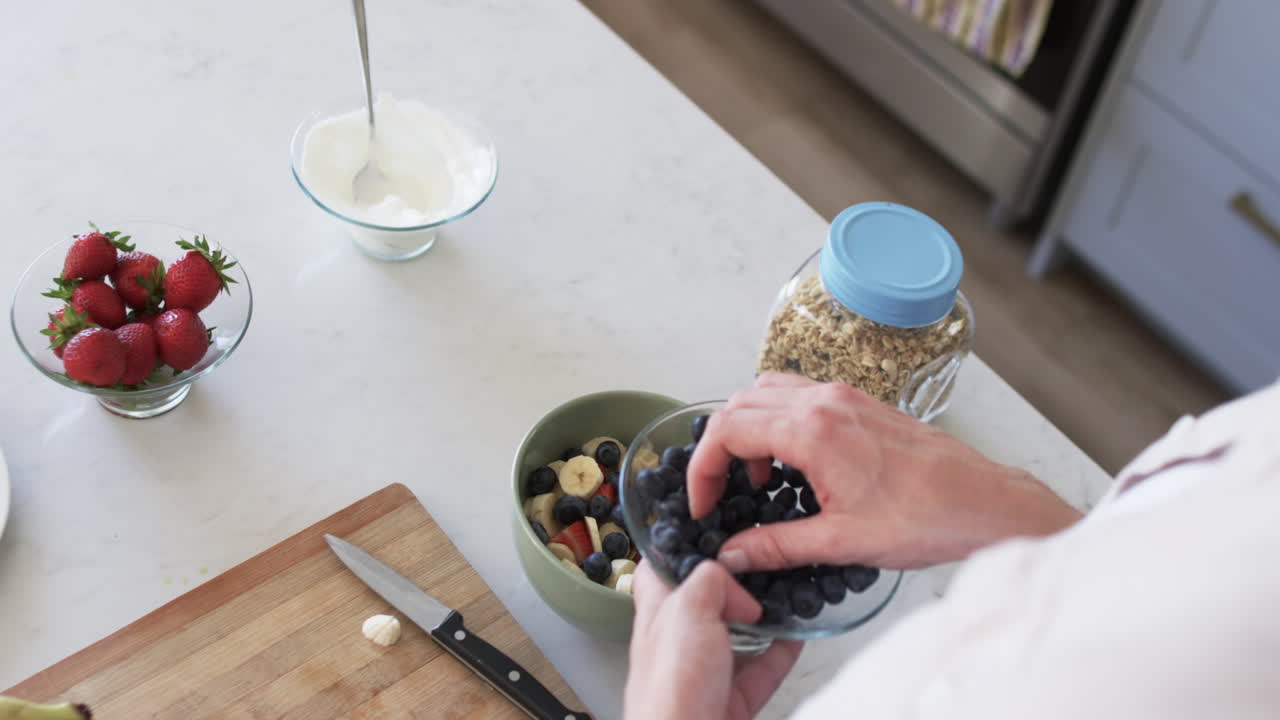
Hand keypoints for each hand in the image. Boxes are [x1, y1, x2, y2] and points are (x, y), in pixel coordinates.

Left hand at [624, 561, 803, 719]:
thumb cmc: (670, 693)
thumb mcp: (687, 612)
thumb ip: (710, 582)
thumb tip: (733, 582)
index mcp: (657, 614)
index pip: (661, 568)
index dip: (681, 545)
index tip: (710, 528)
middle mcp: (676, 643)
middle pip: (703, 601)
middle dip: (731, 582)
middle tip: (760, 563)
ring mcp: (704, 674)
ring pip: (735, 635)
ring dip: (760, 617)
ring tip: (783, 594)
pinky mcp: (729, 703)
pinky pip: (759, 672)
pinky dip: (779, 654)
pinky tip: (795, 638)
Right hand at [688, 373, 1080, 570]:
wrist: (985, 504)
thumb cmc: (926, 518)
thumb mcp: (840, 541)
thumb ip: (777, 546)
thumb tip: (734, 555)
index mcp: (814, 430)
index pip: (727, 430)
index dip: (703, 469)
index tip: (702, 503)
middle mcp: (825, 401)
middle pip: (740, 403)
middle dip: (719, 448)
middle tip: (721, 494)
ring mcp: (845, 396)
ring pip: (768, 392)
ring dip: (748, 429)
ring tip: (757, 479)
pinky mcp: (862, 404)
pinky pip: (800, 397)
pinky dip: (778, 422)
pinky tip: (793, 465)